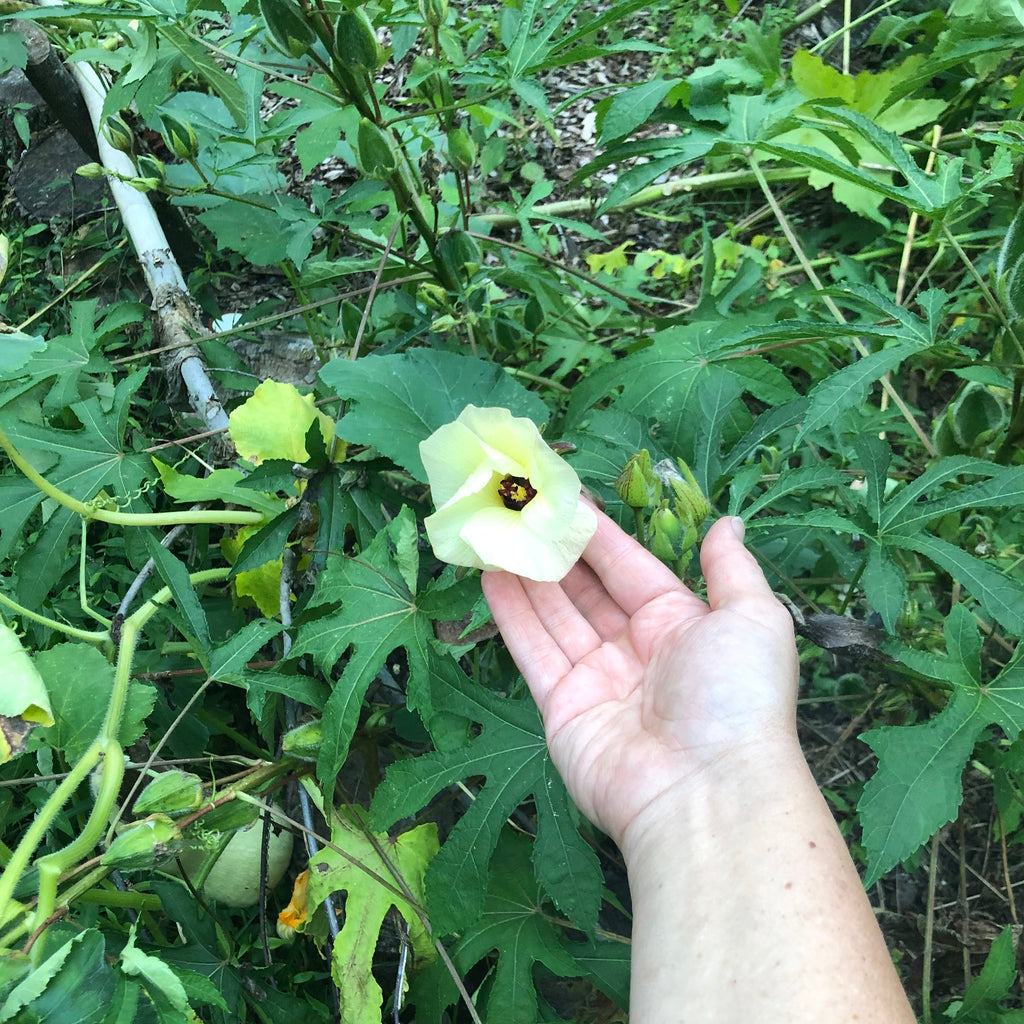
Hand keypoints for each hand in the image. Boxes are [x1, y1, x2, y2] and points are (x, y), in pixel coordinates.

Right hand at [481, 508, 799, 845]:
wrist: (706, 794)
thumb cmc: (736, 696)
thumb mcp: (754, 618)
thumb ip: (732, 567)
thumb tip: (728, 521)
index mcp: (680, 624)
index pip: (630, 567)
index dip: (600, 534)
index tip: (567, 498)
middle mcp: (636, 649)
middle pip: (587, 589)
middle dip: (557, 550)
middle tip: (522, 509)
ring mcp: (597, 680)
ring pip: (554, 614)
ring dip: (526, 573)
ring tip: (497, 531)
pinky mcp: (562, 708)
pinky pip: (533, 650)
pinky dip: (511, 613)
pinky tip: (490, 574)